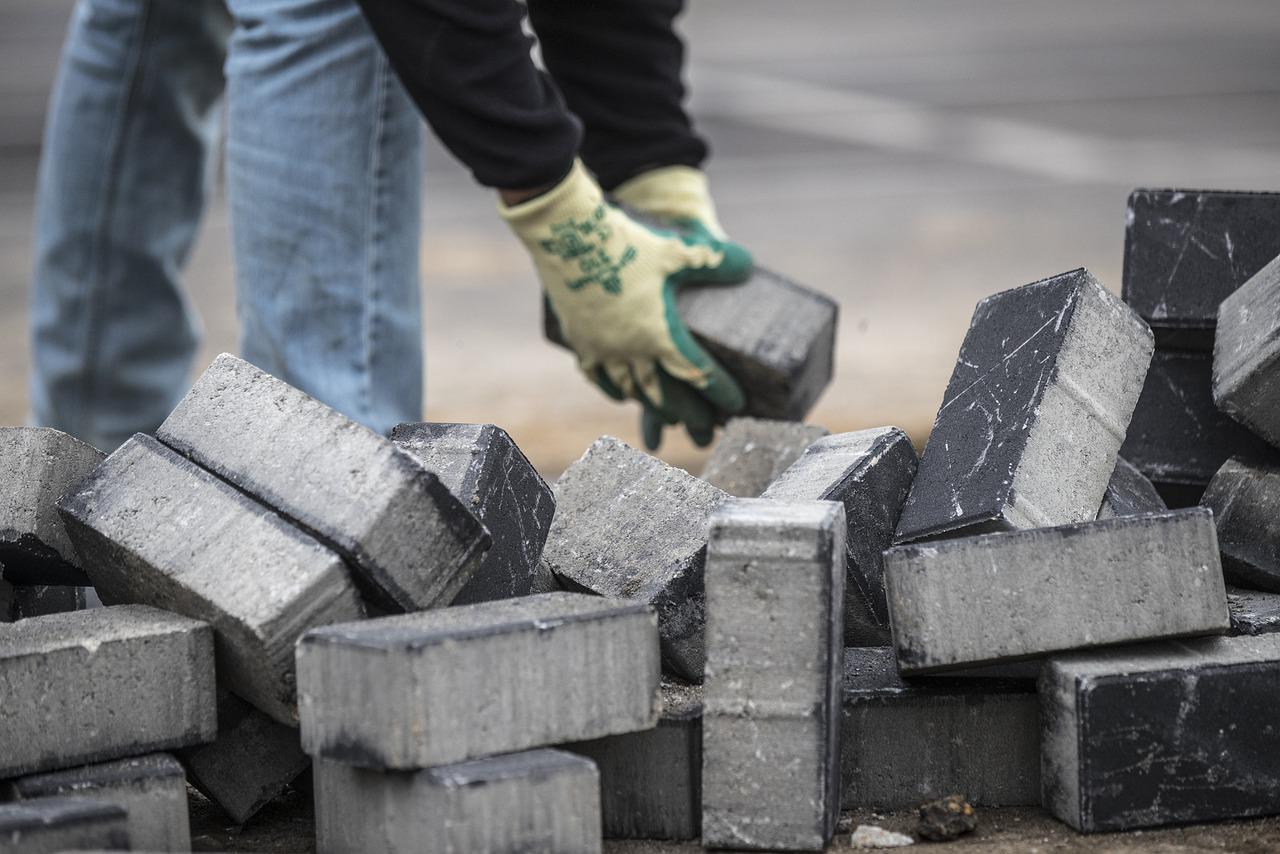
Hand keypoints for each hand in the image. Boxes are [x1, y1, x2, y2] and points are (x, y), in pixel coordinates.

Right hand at [502, 160, 751, 448]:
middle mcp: (630, 350)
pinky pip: (595, 374)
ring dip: (650, 404)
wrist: (567, 233)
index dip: (720, 390)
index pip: (697, 372)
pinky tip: (619, 394)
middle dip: (688, 413)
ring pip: (629, 387)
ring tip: (666, 416)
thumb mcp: (678, 249)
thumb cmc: (628, 241)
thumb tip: (748, 268)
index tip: (735, 404)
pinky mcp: (578, 338)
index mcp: (659, 334)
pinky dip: (610, 387)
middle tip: (706, 428)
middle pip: (664, 393)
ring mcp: (601, 348)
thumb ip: (715, 261)